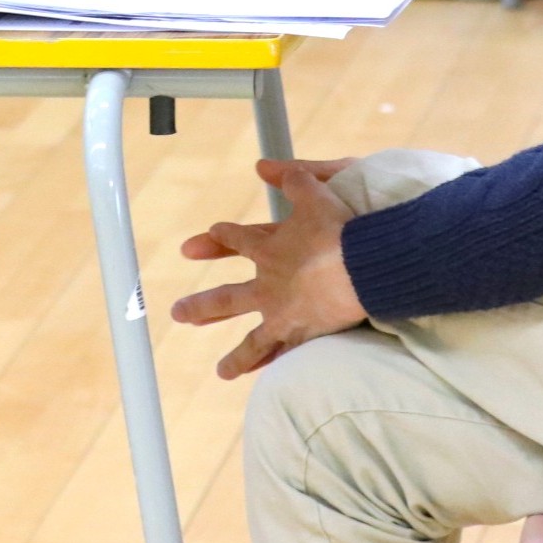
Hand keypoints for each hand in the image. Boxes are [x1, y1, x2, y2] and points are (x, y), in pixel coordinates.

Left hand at [172, 158, 367, 378]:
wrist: (363, 263)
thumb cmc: (340, 226)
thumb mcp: (314, 192)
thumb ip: (291, 177)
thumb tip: (263, 165)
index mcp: (269, 249)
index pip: (238, 241)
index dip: (221, 239)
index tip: (200, 242)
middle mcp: (268, 285)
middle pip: (227, 299)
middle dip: (202, 306)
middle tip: (178, 314)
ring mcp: (282, 314)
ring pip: (253, 341)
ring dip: (236, 357)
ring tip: (221, 371)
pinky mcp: (304, 335)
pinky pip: (285, 355)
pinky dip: (274, 366)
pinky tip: (264, 378)